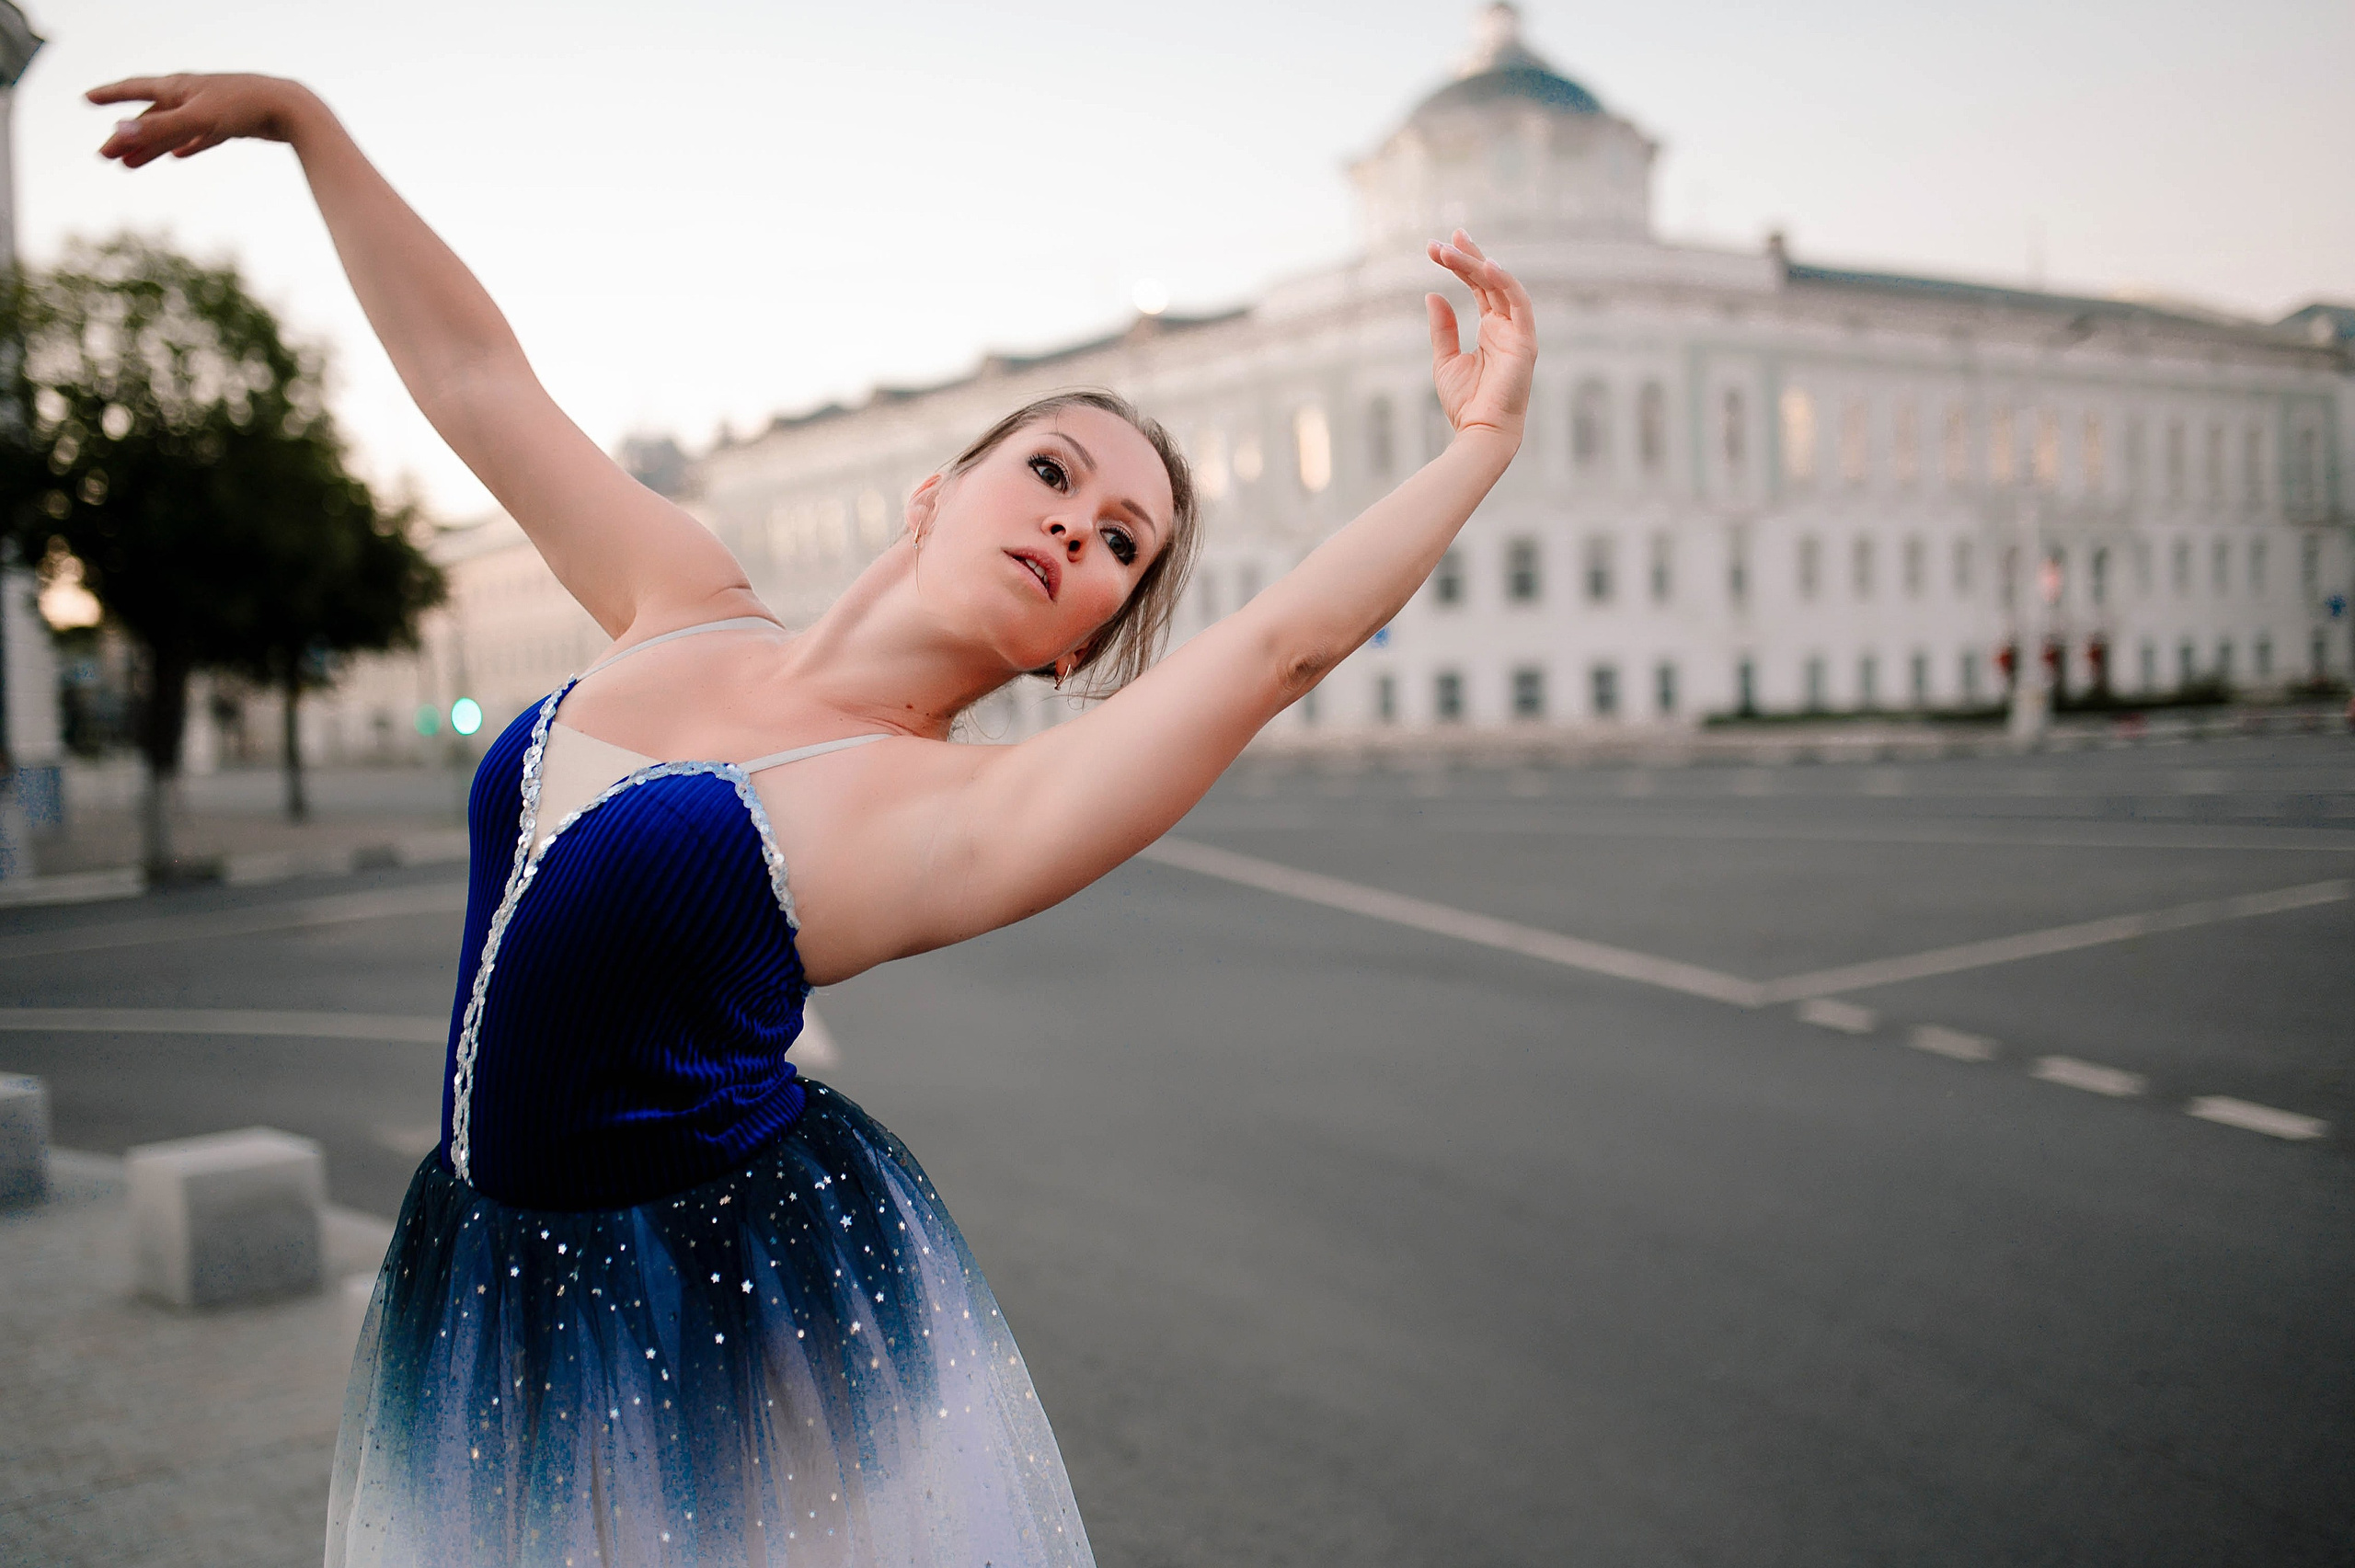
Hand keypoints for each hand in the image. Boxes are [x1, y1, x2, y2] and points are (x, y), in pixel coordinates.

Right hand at [88, 74, 312, 167]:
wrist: (290, 109)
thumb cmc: (243, 108)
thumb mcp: (196, 120)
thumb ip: (158, 129)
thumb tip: (117, 133)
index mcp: (177, 88)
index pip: (134, 89)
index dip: (110, 95)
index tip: (86, 99)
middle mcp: (190, 95)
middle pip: (150, 118)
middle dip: (127, 137)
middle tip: (105, 157)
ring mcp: (210, 109)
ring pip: (173, 130)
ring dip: (152, 147)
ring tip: (131, 165)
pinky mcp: (230, 125)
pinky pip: (201, 137)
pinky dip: (187, 146)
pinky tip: (179, 157)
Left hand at [1425, 230, 1535, 443]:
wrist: (1480, 432)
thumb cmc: (1466, 403)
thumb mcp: (1445, 360)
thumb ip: (1442, 328)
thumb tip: (1433, 294)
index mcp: (1492, 329)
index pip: (1479, 286)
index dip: (1462, 263)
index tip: (1440, 246)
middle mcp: (1508, 326)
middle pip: (1489, 281)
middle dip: (1466, 257)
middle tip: (1443, 239)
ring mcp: (1519, 333)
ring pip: (1500, 287)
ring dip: (1477, 265)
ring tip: (1452, 248)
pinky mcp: (1526, 343)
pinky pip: (1519, 305)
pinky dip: (1505, 283)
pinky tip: (1486, 265)